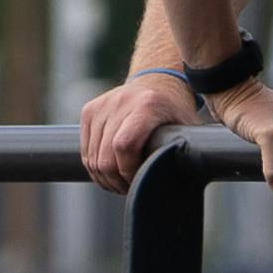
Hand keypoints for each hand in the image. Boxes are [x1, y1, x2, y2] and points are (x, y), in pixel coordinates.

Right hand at [78, 75, 200, 193]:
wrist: (158, 82)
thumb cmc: (176, 112)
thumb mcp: (188, 128)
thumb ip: (185, 150)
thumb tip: (184, 184)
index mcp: (148, 105)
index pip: (124, 145)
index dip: (128, 170)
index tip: (140, 181)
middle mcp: (121, 102)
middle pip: (105, 156)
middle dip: (116, 180)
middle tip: (130, 189)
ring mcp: (102, 105)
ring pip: (92, 156)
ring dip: (103, 178)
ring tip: (120, 185)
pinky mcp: (89, 110)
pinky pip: (85, 149)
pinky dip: (93, 166)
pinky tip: (109, 174)